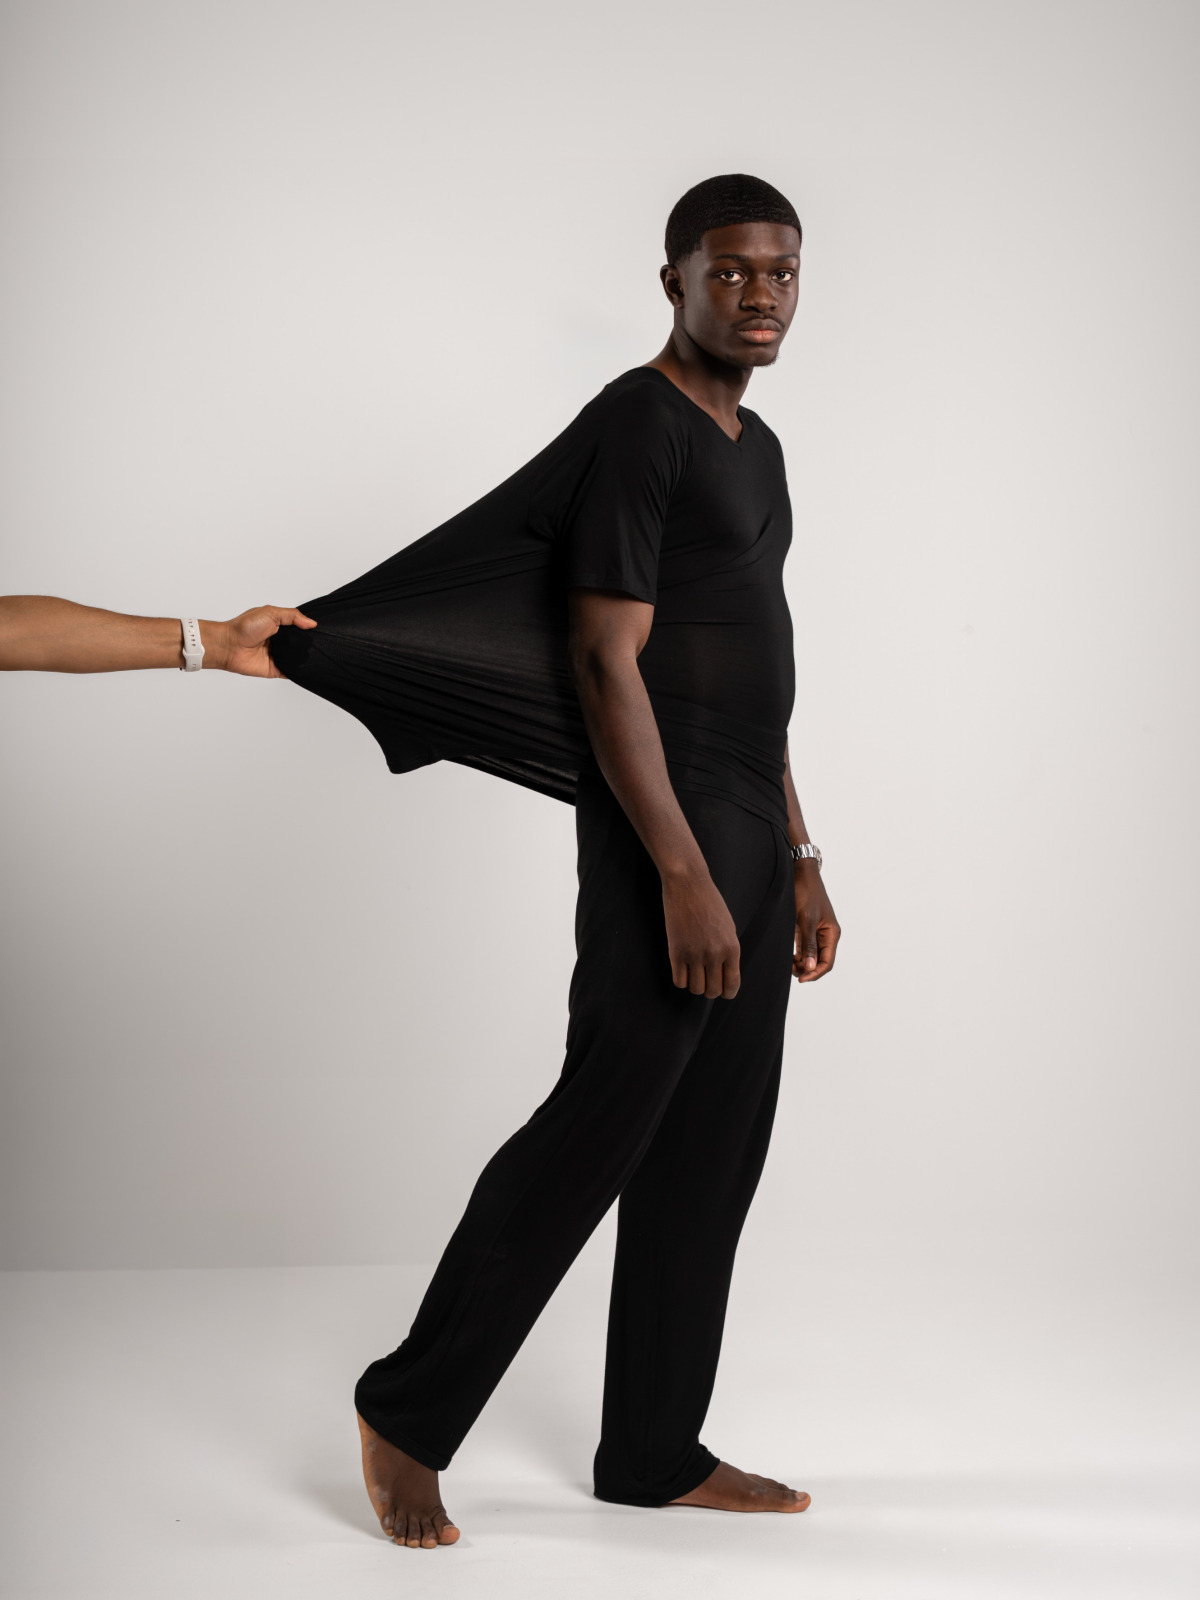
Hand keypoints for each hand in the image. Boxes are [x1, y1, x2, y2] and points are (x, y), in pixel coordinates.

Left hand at [210, 606, 316, 676]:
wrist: (229, 645)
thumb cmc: (244, 627)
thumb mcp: (271, 612)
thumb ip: (292, 616)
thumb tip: (312, 623)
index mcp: (280, 626)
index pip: (300, 628)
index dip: (309, 629)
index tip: (321, 630)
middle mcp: (280, 641)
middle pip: (301, 644)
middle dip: (309, 644)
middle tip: (320, 643)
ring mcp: (278, 656)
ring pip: (298, 658)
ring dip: (305, 658)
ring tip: (315, 655)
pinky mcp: (276, 669)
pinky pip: (291, 672)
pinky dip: (299, 671)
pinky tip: (307, 668)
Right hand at [662, 870, 740, 998]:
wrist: (688, 884)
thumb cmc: (709, 902)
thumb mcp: (728, 927)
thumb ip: (728, 951)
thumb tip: (724, 973)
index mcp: (731, 948)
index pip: (732, 985)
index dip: (727, 992)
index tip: (722, 990)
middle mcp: (714, 954)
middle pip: (712, 991)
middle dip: (709, 989)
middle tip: (705, 979)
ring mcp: (694, 954)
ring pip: (695, 989)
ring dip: (694, 985)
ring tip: (693, 972)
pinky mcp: (676, 952)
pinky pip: (679, 981)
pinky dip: (681, 979)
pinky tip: (682, 968)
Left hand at [793, 865, 839, 982]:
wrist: (800, 874)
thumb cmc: (806, 893)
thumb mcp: (806, 919)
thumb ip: (808, 944)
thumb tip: (810, 966)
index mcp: (832, 934)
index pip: (828, 962)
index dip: (815, 973)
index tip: (800, 978)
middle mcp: (826, 935)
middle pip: (820, 961)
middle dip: (807, 969)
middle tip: (790, 971)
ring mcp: (816, 932)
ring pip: (811, 956)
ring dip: (801, 963)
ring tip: (788, 964)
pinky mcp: (806, 929)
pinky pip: (804, 948)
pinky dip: (797, 955)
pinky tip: (788, 956)